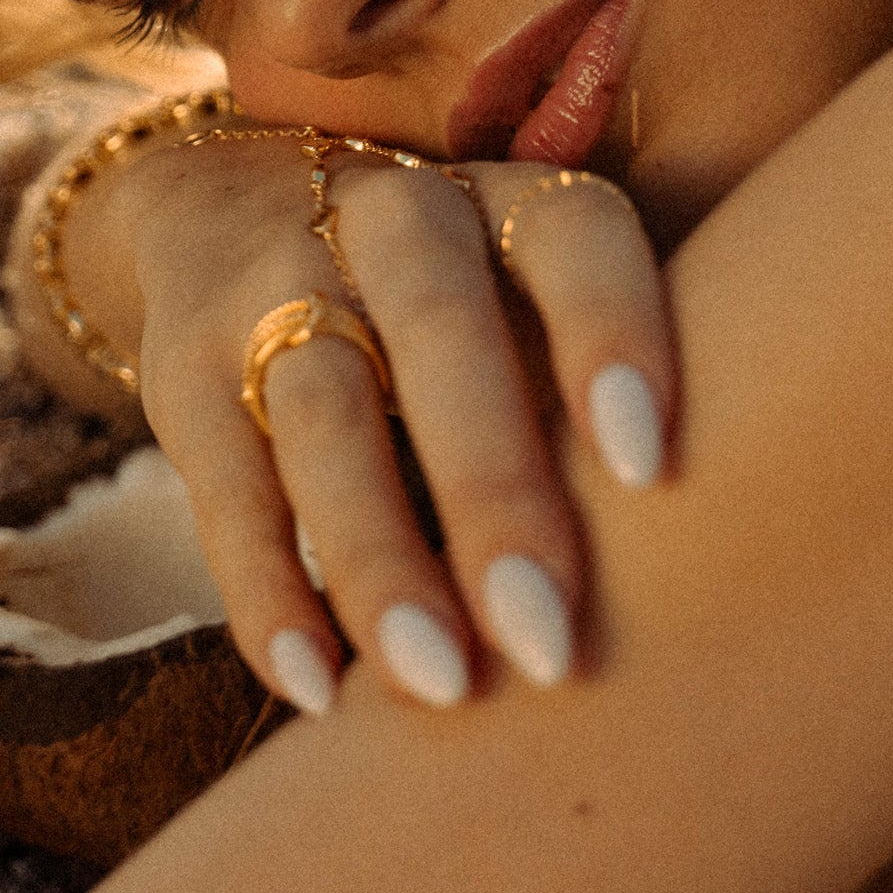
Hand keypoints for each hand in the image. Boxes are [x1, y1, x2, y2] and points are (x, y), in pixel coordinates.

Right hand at [67, 129, 675, 715]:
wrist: (232, 210)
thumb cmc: (462, 311)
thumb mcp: (528, 309)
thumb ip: (595, 413)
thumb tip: (704, 592)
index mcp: (509, 203)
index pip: (574, 240)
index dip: (611, 336)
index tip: (648, 468)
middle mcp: (394, 221)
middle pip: (442, 334)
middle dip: (493, 488)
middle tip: (547, 640)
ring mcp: (274, 285)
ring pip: (324, 416)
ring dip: (380, 555)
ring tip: (438, 685)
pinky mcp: (188, 371)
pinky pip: (227, 487)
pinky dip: (268, 593)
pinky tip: (317, 688)